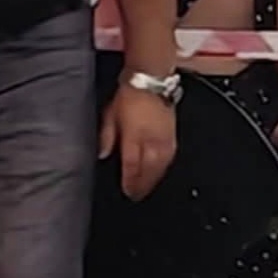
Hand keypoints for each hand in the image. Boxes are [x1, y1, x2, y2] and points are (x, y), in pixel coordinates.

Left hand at [99, 82, 177, 200]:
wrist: (150, 81)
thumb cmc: (130, 95)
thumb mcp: (110, 114)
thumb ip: (107, 136)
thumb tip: (104, 153)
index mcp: (135, 137)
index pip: (133, 167)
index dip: (130, 182)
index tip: (127, 191)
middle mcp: (152, 143)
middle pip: (149, 173)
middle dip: (142, 186)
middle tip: (136, 196)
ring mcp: (165, 142)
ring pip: (161, 169)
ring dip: (153, 180)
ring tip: (147, 188)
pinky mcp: (173, 139)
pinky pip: (168, 161)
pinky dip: (163, 170)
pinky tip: (159, 173)